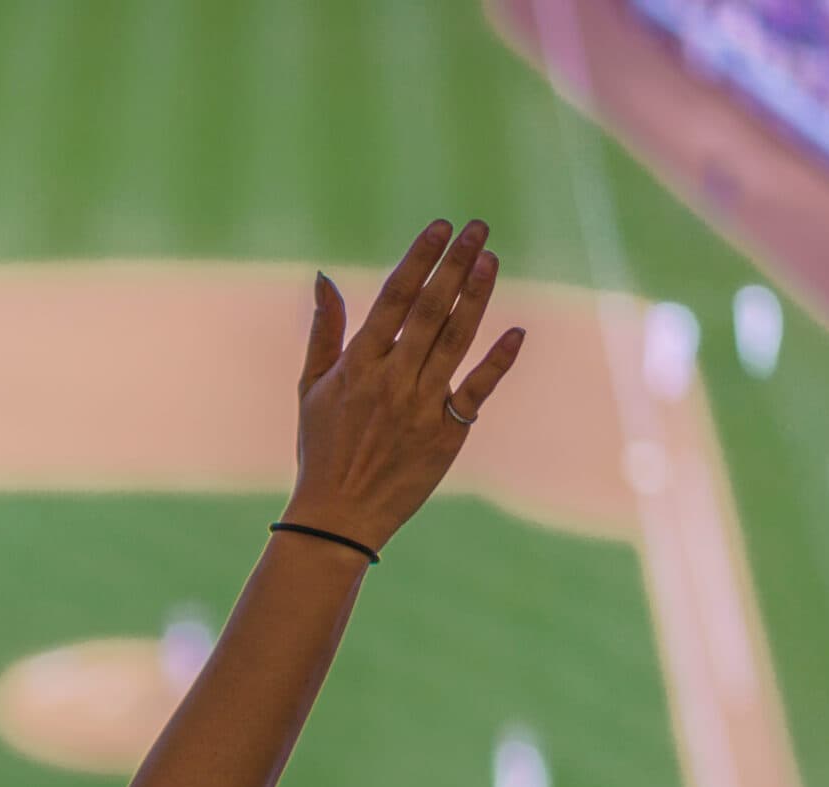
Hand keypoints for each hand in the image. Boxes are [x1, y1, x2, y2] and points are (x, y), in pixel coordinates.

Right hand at [283, 218, 525, 552]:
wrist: (338, 516)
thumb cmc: (322, 448)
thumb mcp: (312, 388)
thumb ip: (324, 331)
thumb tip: (323, 277)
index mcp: (357, 365)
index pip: (394, 299)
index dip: (419, 259)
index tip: (440, 227)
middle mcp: (391, 380)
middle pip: (431, 311)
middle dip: (455, 264)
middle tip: (477, 228)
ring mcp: (421, 406)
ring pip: (456, 341)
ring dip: (476, 297)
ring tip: (491, 259)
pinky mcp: (446, 434)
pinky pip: (477, 391)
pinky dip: (498, 362)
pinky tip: (516, 332)